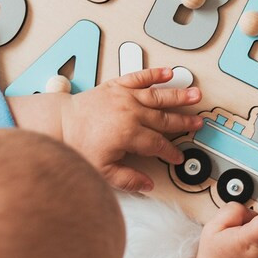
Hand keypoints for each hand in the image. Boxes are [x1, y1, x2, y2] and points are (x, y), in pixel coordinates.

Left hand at [8, 68, 201, 192]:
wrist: (60, 123)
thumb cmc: (79, 145)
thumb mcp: (102, 170)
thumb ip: (127, 179)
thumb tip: (147, 185)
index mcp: (129, 134)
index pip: (158, 145)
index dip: (170, 151)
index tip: (177, 156)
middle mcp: (130, 113)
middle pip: (164, 119)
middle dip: (183, 122)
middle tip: (198, 124)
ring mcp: (124, 96)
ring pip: (158, 96)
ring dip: (179, 96)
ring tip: (196, 94)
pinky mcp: (116, 85)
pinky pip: (139, 77)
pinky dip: (154, 74)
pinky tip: (168, 73)